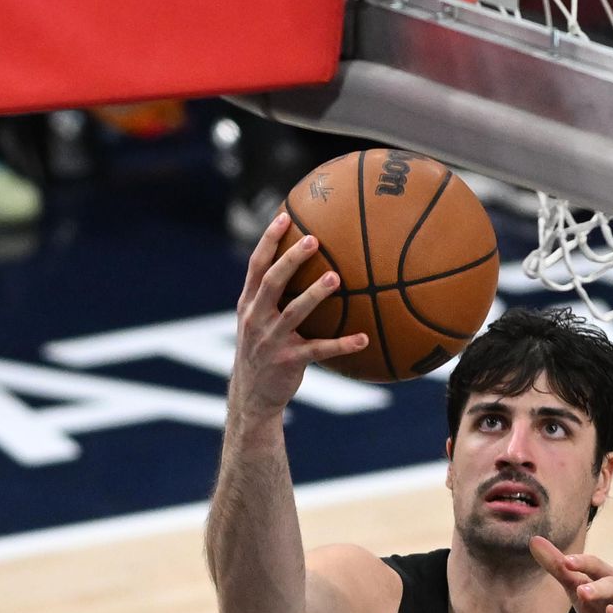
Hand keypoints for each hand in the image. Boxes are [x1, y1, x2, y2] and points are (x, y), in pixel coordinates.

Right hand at [231, 211, 366, 420]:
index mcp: (248, 303)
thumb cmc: (262, 351)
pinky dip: (342, 344)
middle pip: (272, 281)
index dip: (269, 240)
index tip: (286, 216)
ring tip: (336, 278)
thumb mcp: (257, 321)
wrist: (252, 395)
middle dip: (291, 259)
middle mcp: (256, 318)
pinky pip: (319, 350)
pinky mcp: (288, 361)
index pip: (256, 265)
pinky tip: (363, 339)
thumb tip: (302, 266)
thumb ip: (271, 296)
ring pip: (294, 312)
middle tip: (314, 240)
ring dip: (315, 294)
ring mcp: (271, 340)